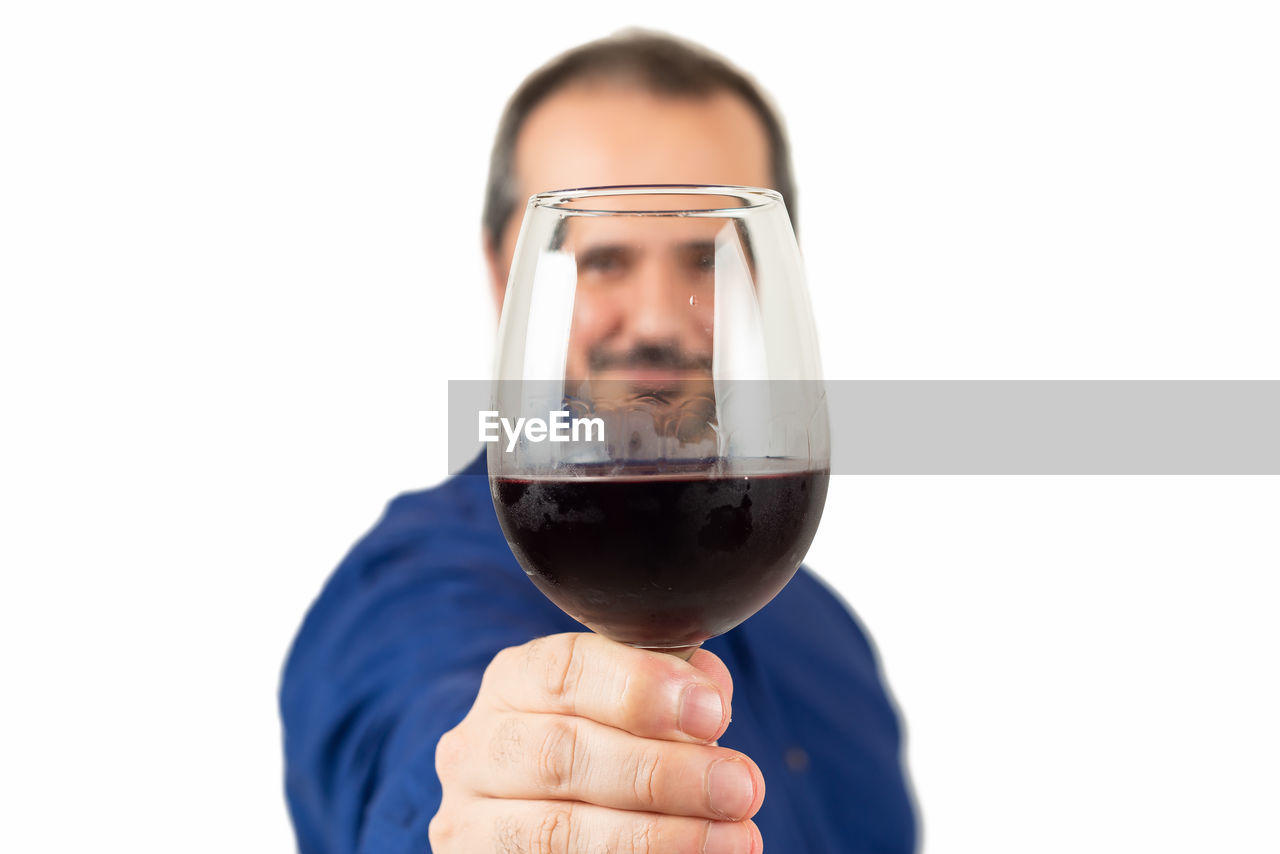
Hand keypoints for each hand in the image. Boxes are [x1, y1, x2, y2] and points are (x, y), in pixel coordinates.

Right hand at [430, 632, 764, 852]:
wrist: (555, 815)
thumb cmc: (608, 744)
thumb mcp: (630, 702)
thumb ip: (669, 683)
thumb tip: (711, 691)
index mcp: (513, 683)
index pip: (564, 671)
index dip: (639, 688)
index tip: (713, 714)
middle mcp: (478, 749)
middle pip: (562, 755)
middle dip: (663, 773)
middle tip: (740, 787)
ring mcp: (474, 824)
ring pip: (558, 832)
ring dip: (658, 838)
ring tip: (735, 838)